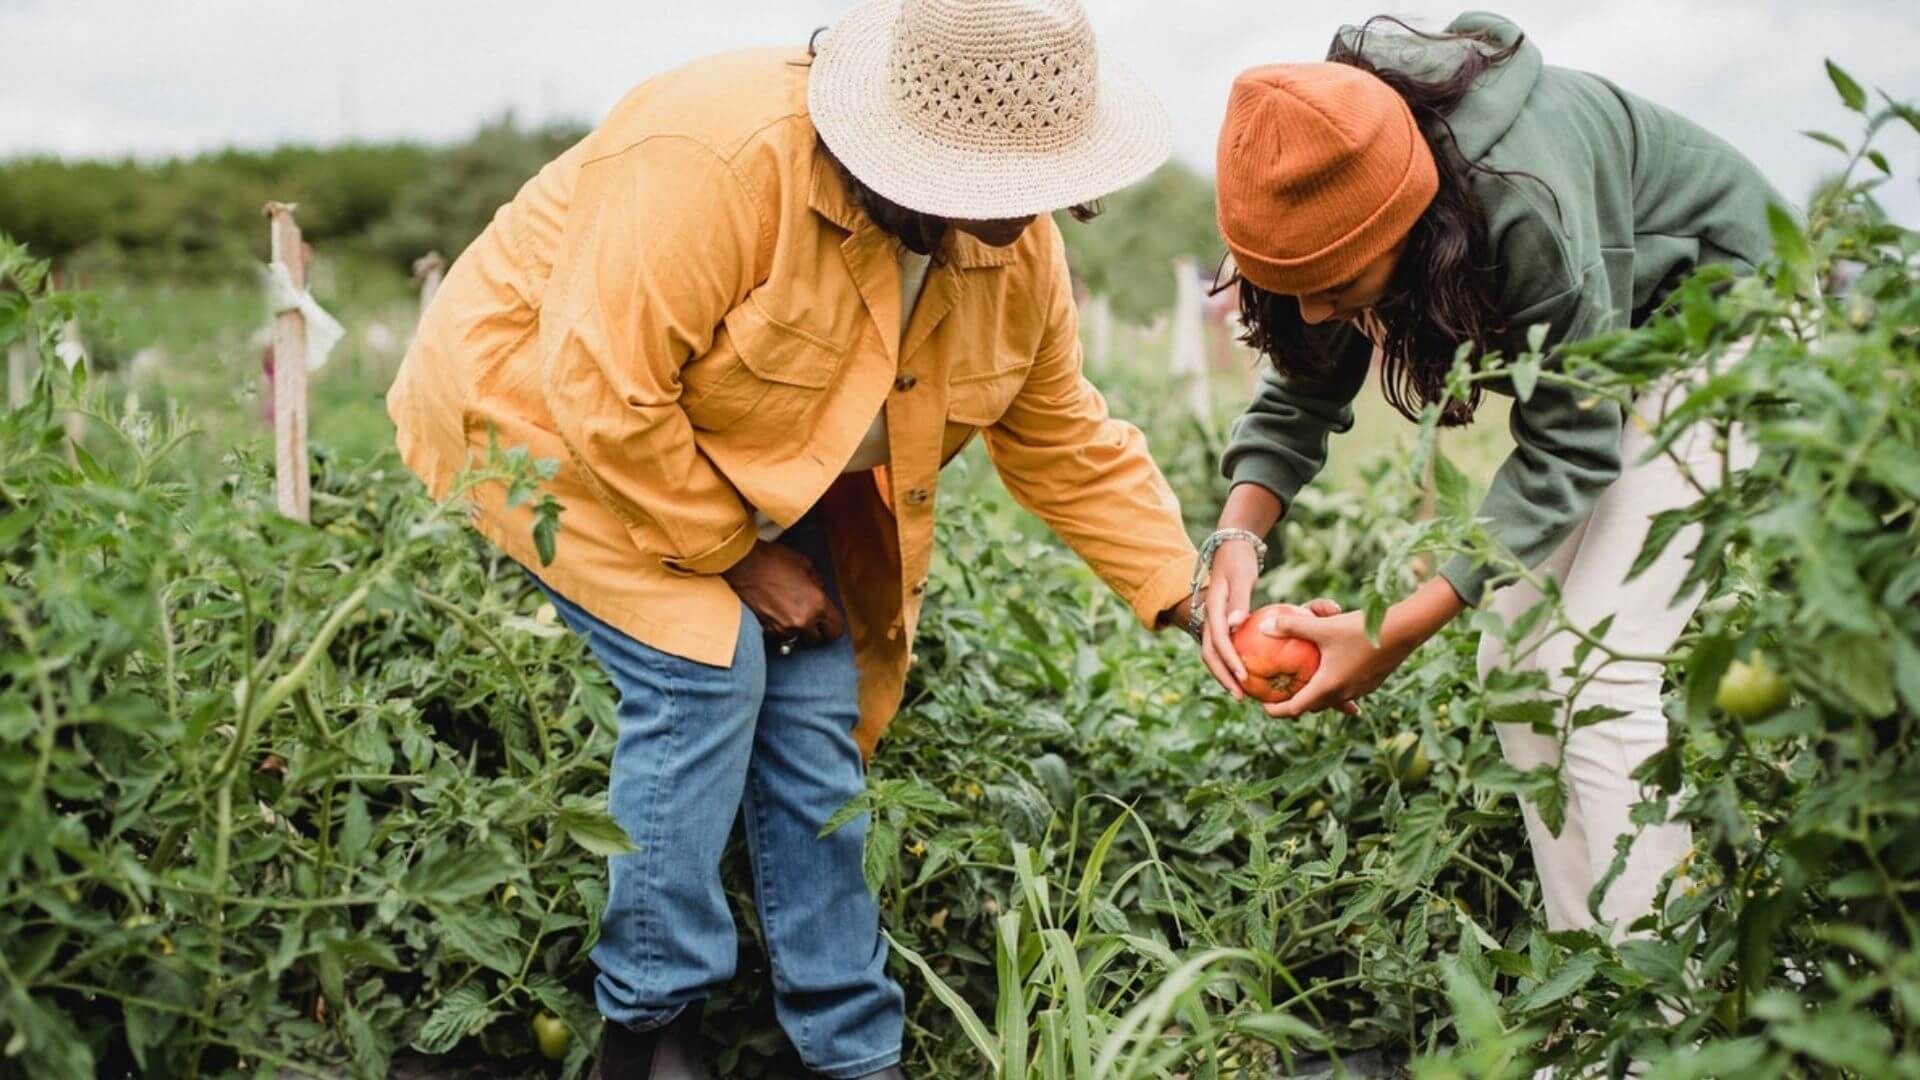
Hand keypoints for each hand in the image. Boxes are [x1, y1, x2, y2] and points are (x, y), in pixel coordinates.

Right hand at [722, 541, 844, 646]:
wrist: (743, 565)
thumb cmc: (774, 561)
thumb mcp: (806, 565)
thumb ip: (818, 583)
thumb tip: (820, 593)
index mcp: (817, 605)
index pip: (836, 630)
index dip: (834, 626)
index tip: (830, 622)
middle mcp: (802, 622)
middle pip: (817, 640)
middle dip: (816, 630)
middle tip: (810, 617)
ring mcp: (782, 629)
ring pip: (798, 640)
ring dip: (797, 630)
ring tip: (790, 613)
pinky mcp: (766, 631)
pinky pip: (781, 636)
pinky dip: (781, 628)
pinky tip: (777, 613)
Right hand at [1198, 538, 1260, 699]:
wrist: (1231, 548)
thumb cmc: (1239, 561)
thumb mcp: (1241, 577)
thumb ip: (1238, 600)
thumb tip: (1236, 624)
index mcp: (1212, 609)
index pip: (1217, 641)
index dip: (1228, 661)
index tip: (1243, 677)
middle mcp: (1209, 619)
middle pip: (1210, 654)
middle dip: (1223, 677)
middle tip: (1240, 697)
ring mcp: (1213, 622)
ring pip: (1213, 654)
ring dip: (1224, 674)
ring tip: (1242, 692)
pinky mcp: (1220, 624)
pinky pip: (1223, 648)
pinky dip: (1230, 664)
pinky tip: (1248, 675)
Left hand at [1250, 608, 1410, 718]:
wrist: (1404, 630)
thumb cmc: (1360, 629)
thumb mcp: (1323, 627)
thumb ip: (1291, 626)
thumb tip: (1264, 626)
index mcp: (1328, 686)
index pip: (1295, 708)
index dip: (1276, 710)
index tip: (1263, 707)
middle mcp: (1344, 693)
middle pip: (1312, 706)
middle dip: (1295, 702)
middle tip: (1280, 692)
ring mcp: (1360, 690)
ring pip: (1331, 699)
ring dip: (1316, 695)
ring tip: (1304, 682)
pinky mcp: (1372, 683)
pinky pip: (1347, 690)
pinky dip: (1334, 686)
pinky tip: (1333, 672)